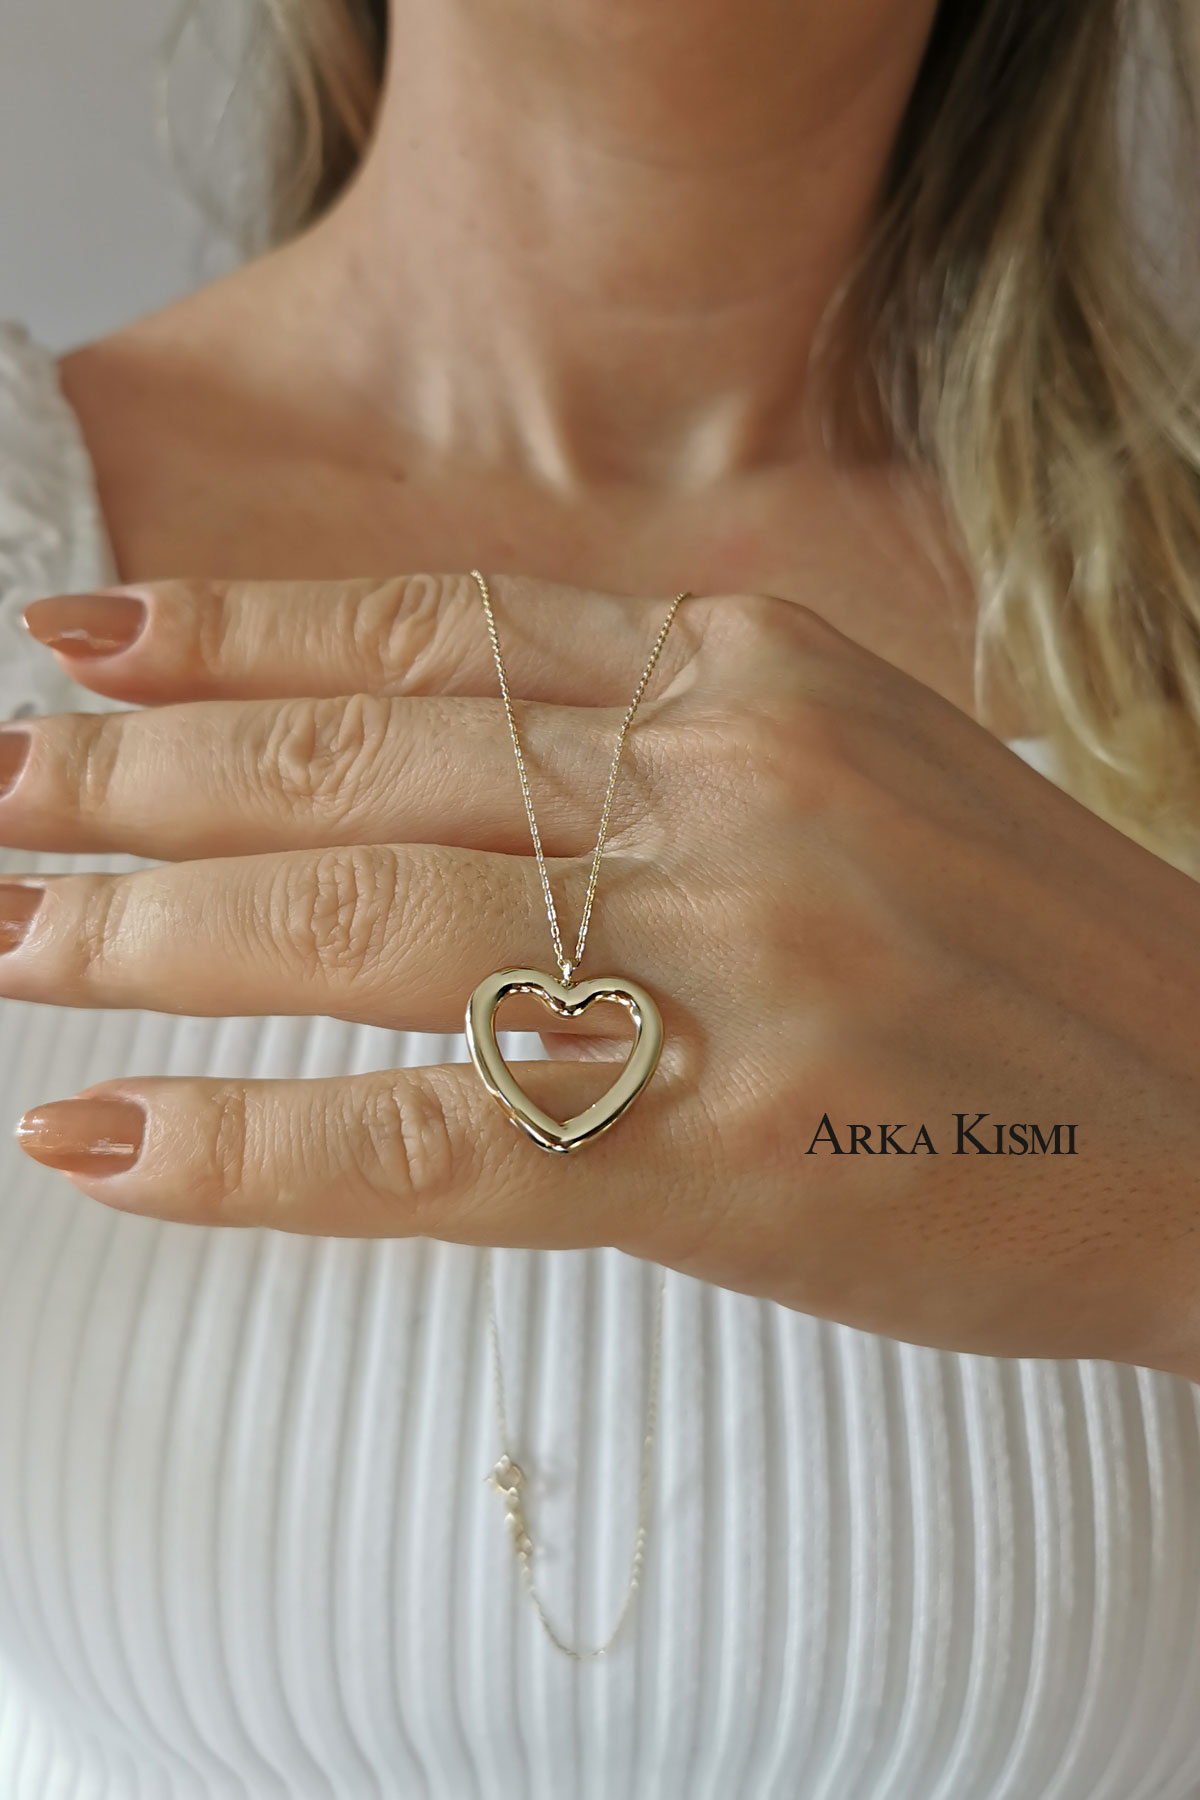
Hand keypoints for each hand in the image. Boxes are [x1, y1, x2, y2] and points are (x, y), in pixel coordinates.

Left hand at [8, 574, 1199, 1377]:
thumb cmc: (1037, 959)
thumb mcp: (863, 777)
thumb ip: (670, 751)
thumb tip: (462, 769)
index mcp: (755, 680)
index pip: (439, 632)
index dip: (239, 635)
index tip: (86, 644)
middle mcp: (723, 785)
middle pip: (367, 760)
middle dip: (142, 781)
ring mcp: (722, 961)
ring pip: (366, 923)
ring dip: (152, 934)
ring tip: (8, 939)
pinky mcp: (721, 1150)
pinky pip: (432, 1136)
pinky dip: (251, 1144)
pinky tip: (109, 1146)